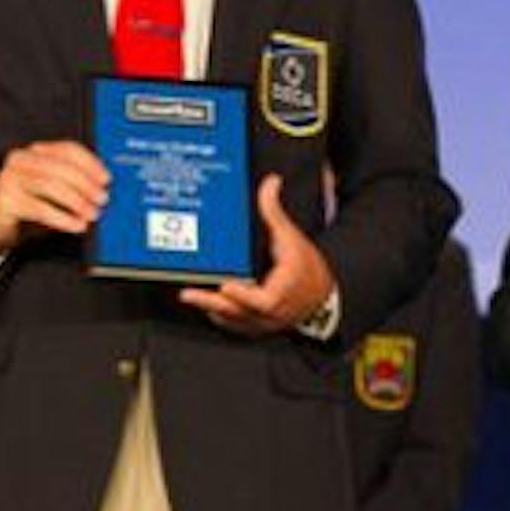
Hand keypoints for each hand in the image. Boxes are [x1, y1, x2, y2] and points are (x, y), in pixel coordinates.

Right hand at [0, 141, 108, 254]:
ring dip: (76, 201)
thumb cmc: (28, 205)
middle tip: (101, 199)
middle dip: (86, 184)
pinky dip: (62, 218)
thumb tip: (102, 189)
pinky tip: (76, 225)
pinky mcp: (5, 200)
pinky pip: (39, 208)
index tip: (106, 179)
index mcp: (36, 152)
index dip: (90, 163)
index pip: (67, 149)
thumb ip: (72, 183)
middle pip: (61, 166)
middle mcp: (21, 160)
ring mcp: (10, 179)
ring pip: (51, 185)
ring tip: (91, 214)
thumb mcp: (52, 191)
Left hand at [179, 176, 335, 336]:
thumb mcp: (291, 238)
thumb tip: (270, 184)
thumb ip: (275, 213)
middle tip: (189, 293)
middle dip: (213, 302)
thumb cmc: (306, 268)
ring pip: (235, 321)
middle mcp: (273, 311)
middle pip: (240, 312)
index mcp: (284, 289)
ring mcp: (265, 322)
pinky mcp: (258, 326)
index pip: (265, 301)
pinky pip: (236, 325)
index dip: (245, 296)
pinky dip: (220, 316)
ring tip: (191, 296)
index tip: (227, 286)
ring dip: (212, 309)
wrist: (320, 294)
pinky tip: (206, 305)